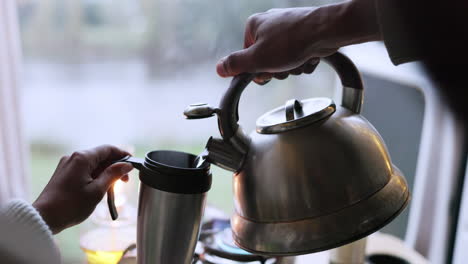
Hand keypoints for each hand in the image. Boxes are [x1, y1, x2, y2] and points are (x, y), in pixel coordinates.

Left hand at [33, 145, 133, 233]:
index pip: (108, 149)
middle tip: (125, 181)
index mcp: (82, 158)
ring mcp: (67, 165)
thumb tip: (127, 165)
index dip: (122, 155)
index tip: (132, 164)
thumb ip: (113, 174)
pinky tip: (99, 187)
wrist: (45, 218)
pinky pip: (84, 170)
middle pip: (100, 156)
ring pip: (92, 164)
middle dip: (114, 166)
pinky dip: (94, 176)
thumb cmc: (71, 205)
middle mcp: (73, 157)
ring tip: (113, 187)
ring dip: (105, 173)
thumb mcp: (97, 190)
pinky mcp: (63, 173)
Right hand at [216, 0, 381, 83]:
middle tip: (285, 66)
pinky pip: (298, 56)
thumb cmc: (292, 42)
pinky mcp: (304, 34)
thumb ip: (236, 64)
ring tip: (299, 60)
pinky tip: (309, 57)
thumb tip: (219, 68)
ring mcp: (288, 28)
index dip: (256, 70)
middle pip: (266, 60)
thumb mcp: (257, 59)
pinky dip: (303, 61)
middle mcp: (270, 24)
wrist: (327, 31)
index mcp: (254, 26)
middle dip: (277, 69)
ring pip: (284, 60)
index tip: (265, 73)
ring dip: (292, 67)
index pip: (246, 57)